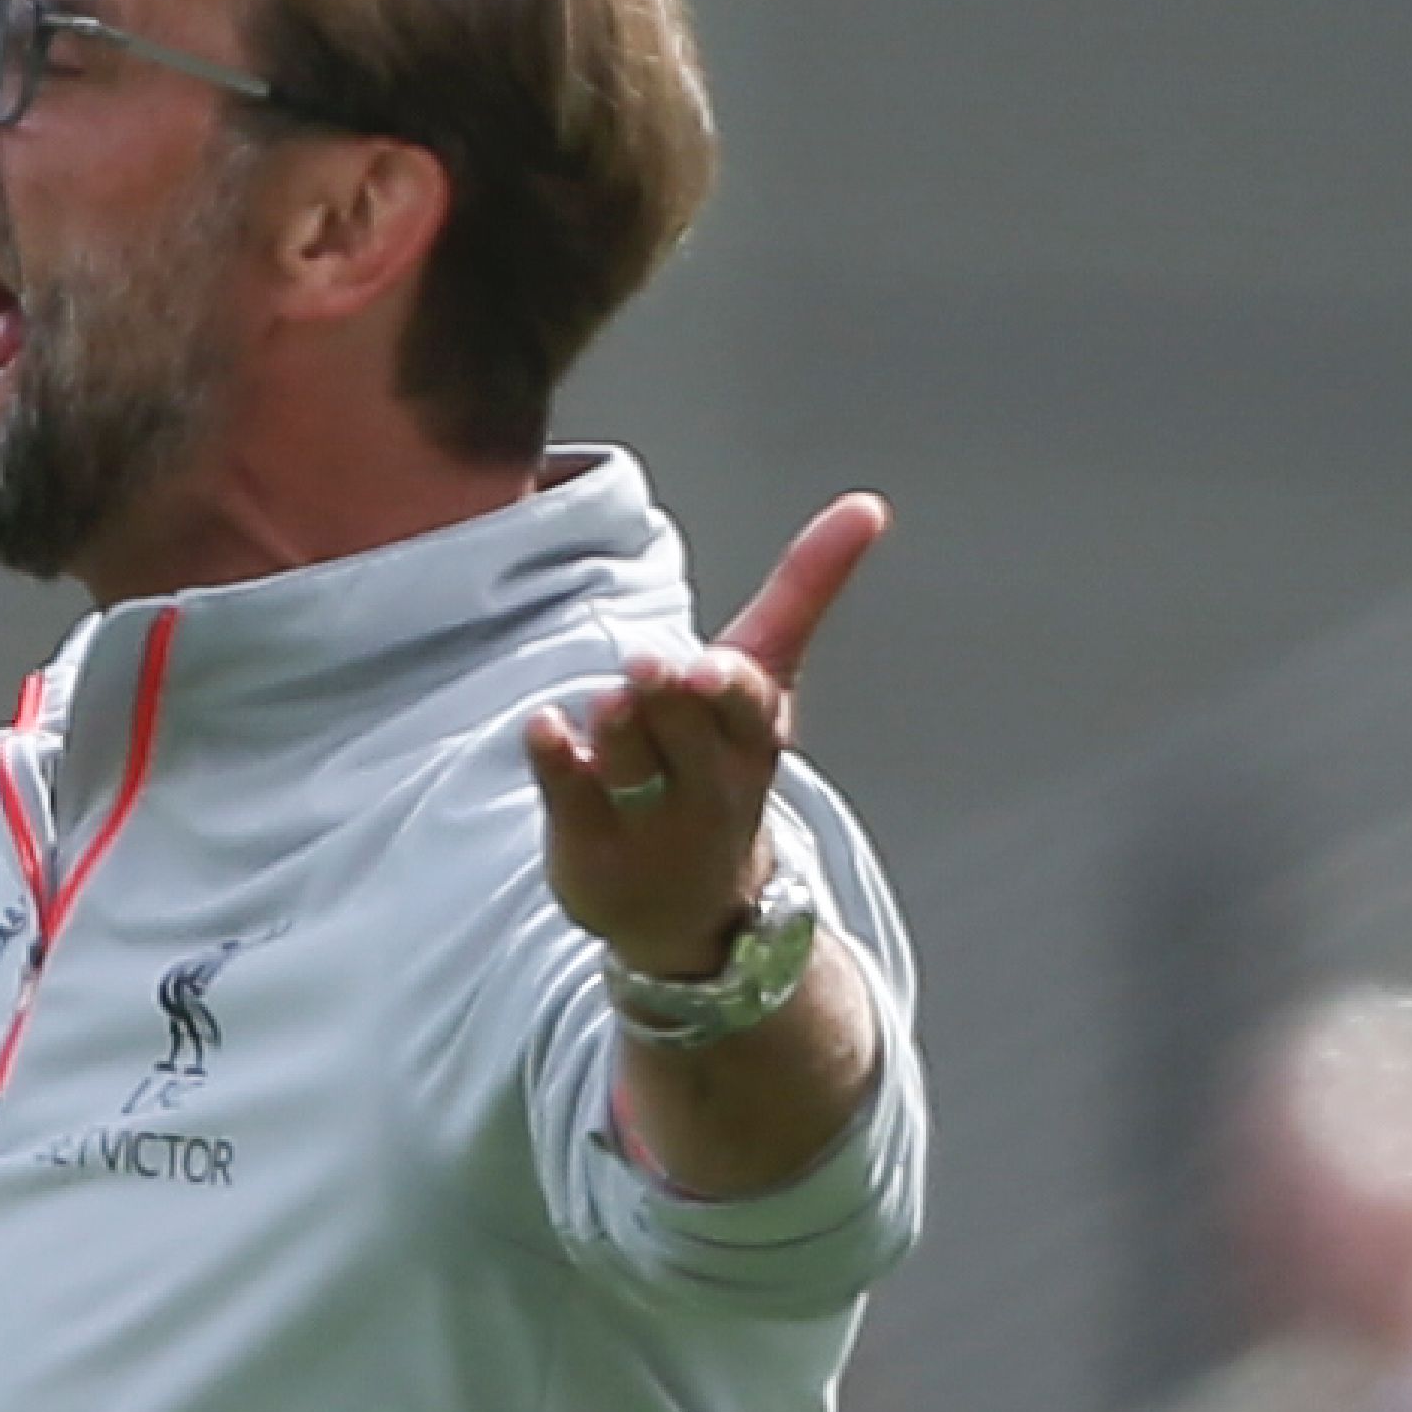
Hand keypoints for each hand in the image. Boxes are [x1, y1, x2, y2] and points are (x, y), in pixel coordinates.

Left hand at [523, 491, 886, 974]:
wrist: (693, 909)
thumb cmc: (725, 764)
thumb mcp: (768, 682)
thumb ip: (805, 592)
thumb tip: (870, 502)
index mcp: (753, 737)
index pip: (750, 710)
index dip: (730, 691)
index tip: (713, 669)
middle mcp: (707, 783)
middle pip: (687, 733)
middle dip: (670, 700)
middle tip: (649, 668)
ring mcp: (648, 820)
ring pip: (631, 767)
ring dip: (618, 731)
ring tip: (608, 702)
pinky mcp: (590, 847)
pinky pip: (569, 800)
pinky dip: (555, 762)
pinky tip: (541, 726)